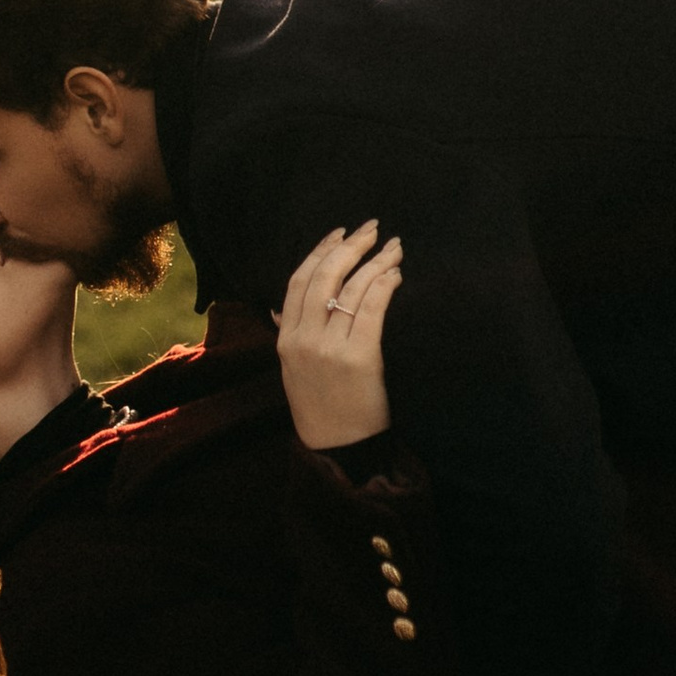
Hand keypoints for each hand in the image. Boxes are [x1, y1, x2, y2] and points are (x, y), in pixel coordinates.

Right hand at [275, 223, 403, 449]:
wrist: (338, 447)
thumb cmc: (320, 406)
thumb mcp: (293, 369)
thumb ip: (289, 334)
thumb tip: (280, 306)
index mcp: (286, 339)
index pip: (298, 281)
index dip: (320, 251)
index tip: (340, 233)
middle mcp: (303, 340)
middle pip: (324, 277)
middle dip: (350, 246)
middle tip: (371, 229)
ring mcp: (329, 349)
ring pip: (350, 289)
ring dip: (375, 261)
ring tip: (394, 248)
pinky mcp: (359, 358)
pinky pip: (371, 310)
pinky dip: (384, 286)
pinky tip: (396, 274)